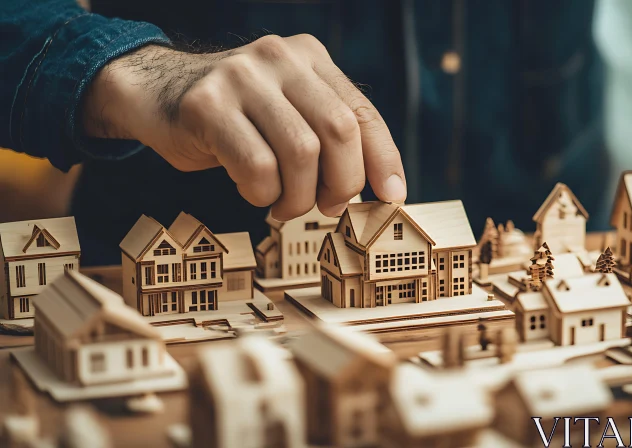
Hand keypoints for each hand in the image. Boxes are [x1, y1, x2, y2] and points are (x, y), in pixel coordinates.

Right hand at [82, 35, 405, 219]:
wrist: (155, 95)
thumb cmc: (235, 119)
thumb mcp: (287, 113)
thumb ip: (326, 137)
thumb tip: (376, 192)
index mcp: (309, 58)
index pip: (361, 112)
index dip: (384, 159)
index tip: (392, 197)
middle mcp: (280, 59)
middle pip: (339, 131)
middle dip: (341, 183)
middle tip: (326, 207)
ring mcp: (242, 77)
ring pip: (301, 153)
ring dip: (298, 197)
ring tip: (282, 206)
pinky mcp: (207, 104)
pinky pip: (257, 166)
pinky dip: (261, 193)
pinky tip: (252, 191)